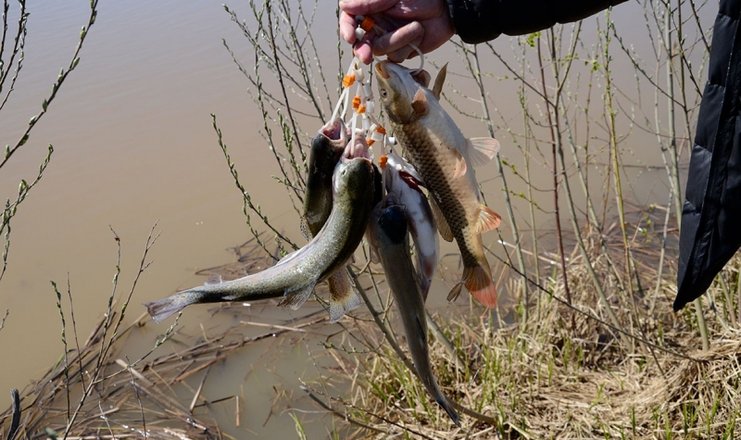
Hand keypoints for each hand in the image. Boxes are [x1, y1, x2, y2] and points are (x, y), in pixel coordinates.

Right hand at [339, 0, 453, 63]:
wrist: (447, 8)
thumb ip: (368, 2)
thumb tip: (344, 6)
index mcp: (370, 7)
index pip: (350, 19)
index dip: (347, 28)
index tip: (350, 36)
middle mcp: (376, 24)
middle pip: (360, 42)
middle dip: (363, 49)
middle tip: (365, 56)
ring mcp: (388, 38)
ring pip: (381, 50)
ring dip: (398, 40)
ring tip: (415, 26)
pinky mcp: (401, 50)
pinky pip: (396, 57)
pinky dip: (407, 45)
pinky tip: (418, 33)